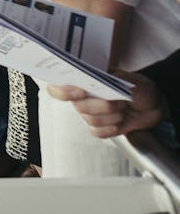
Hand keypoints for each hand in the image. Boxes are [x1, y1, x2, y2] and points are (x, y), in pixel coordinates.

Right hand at [46, 72, 163, 137]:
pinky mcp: (99, 127)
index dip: (63, 91)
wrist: (154, 106)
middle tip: (120, 102)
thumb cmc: (141, 89)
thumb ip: (114, 84)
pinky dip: (113, 129)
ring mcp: (90, 113)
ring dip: (112, 117)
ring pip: (90, 120)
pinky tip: (121, 122)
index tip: (80, 92)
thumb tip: (103, 90)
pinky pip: (97, 132)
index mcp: (86, 80)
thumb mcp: (132, 81)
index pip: (58, 87)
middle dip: (102, 106)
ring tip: (124, 110)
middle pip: (79, 107)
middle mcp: (84, 97)